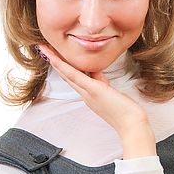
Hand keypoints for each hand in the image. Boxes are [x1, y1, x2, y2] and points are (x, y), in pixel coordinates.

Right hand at [36, 44, 150, 139]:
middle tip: (42, 48)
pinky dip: (65, 67)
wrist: (131, 125)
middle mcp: (85, 94)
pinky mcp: (94, 90)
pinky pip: (76, 77)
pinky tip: (55, 58)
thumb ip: (102, 82)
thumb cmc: (125, 112)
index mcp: (89, 95)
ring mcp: (88, 93)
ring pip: (67, 75)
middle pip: (66, 75)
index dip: (62, 67)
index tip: (54, 55)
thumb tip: (97, 72)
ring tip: (43, 49)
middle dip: (54, 61)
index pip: (73, 78)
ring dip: (54, 61)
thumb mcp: (111, 93)